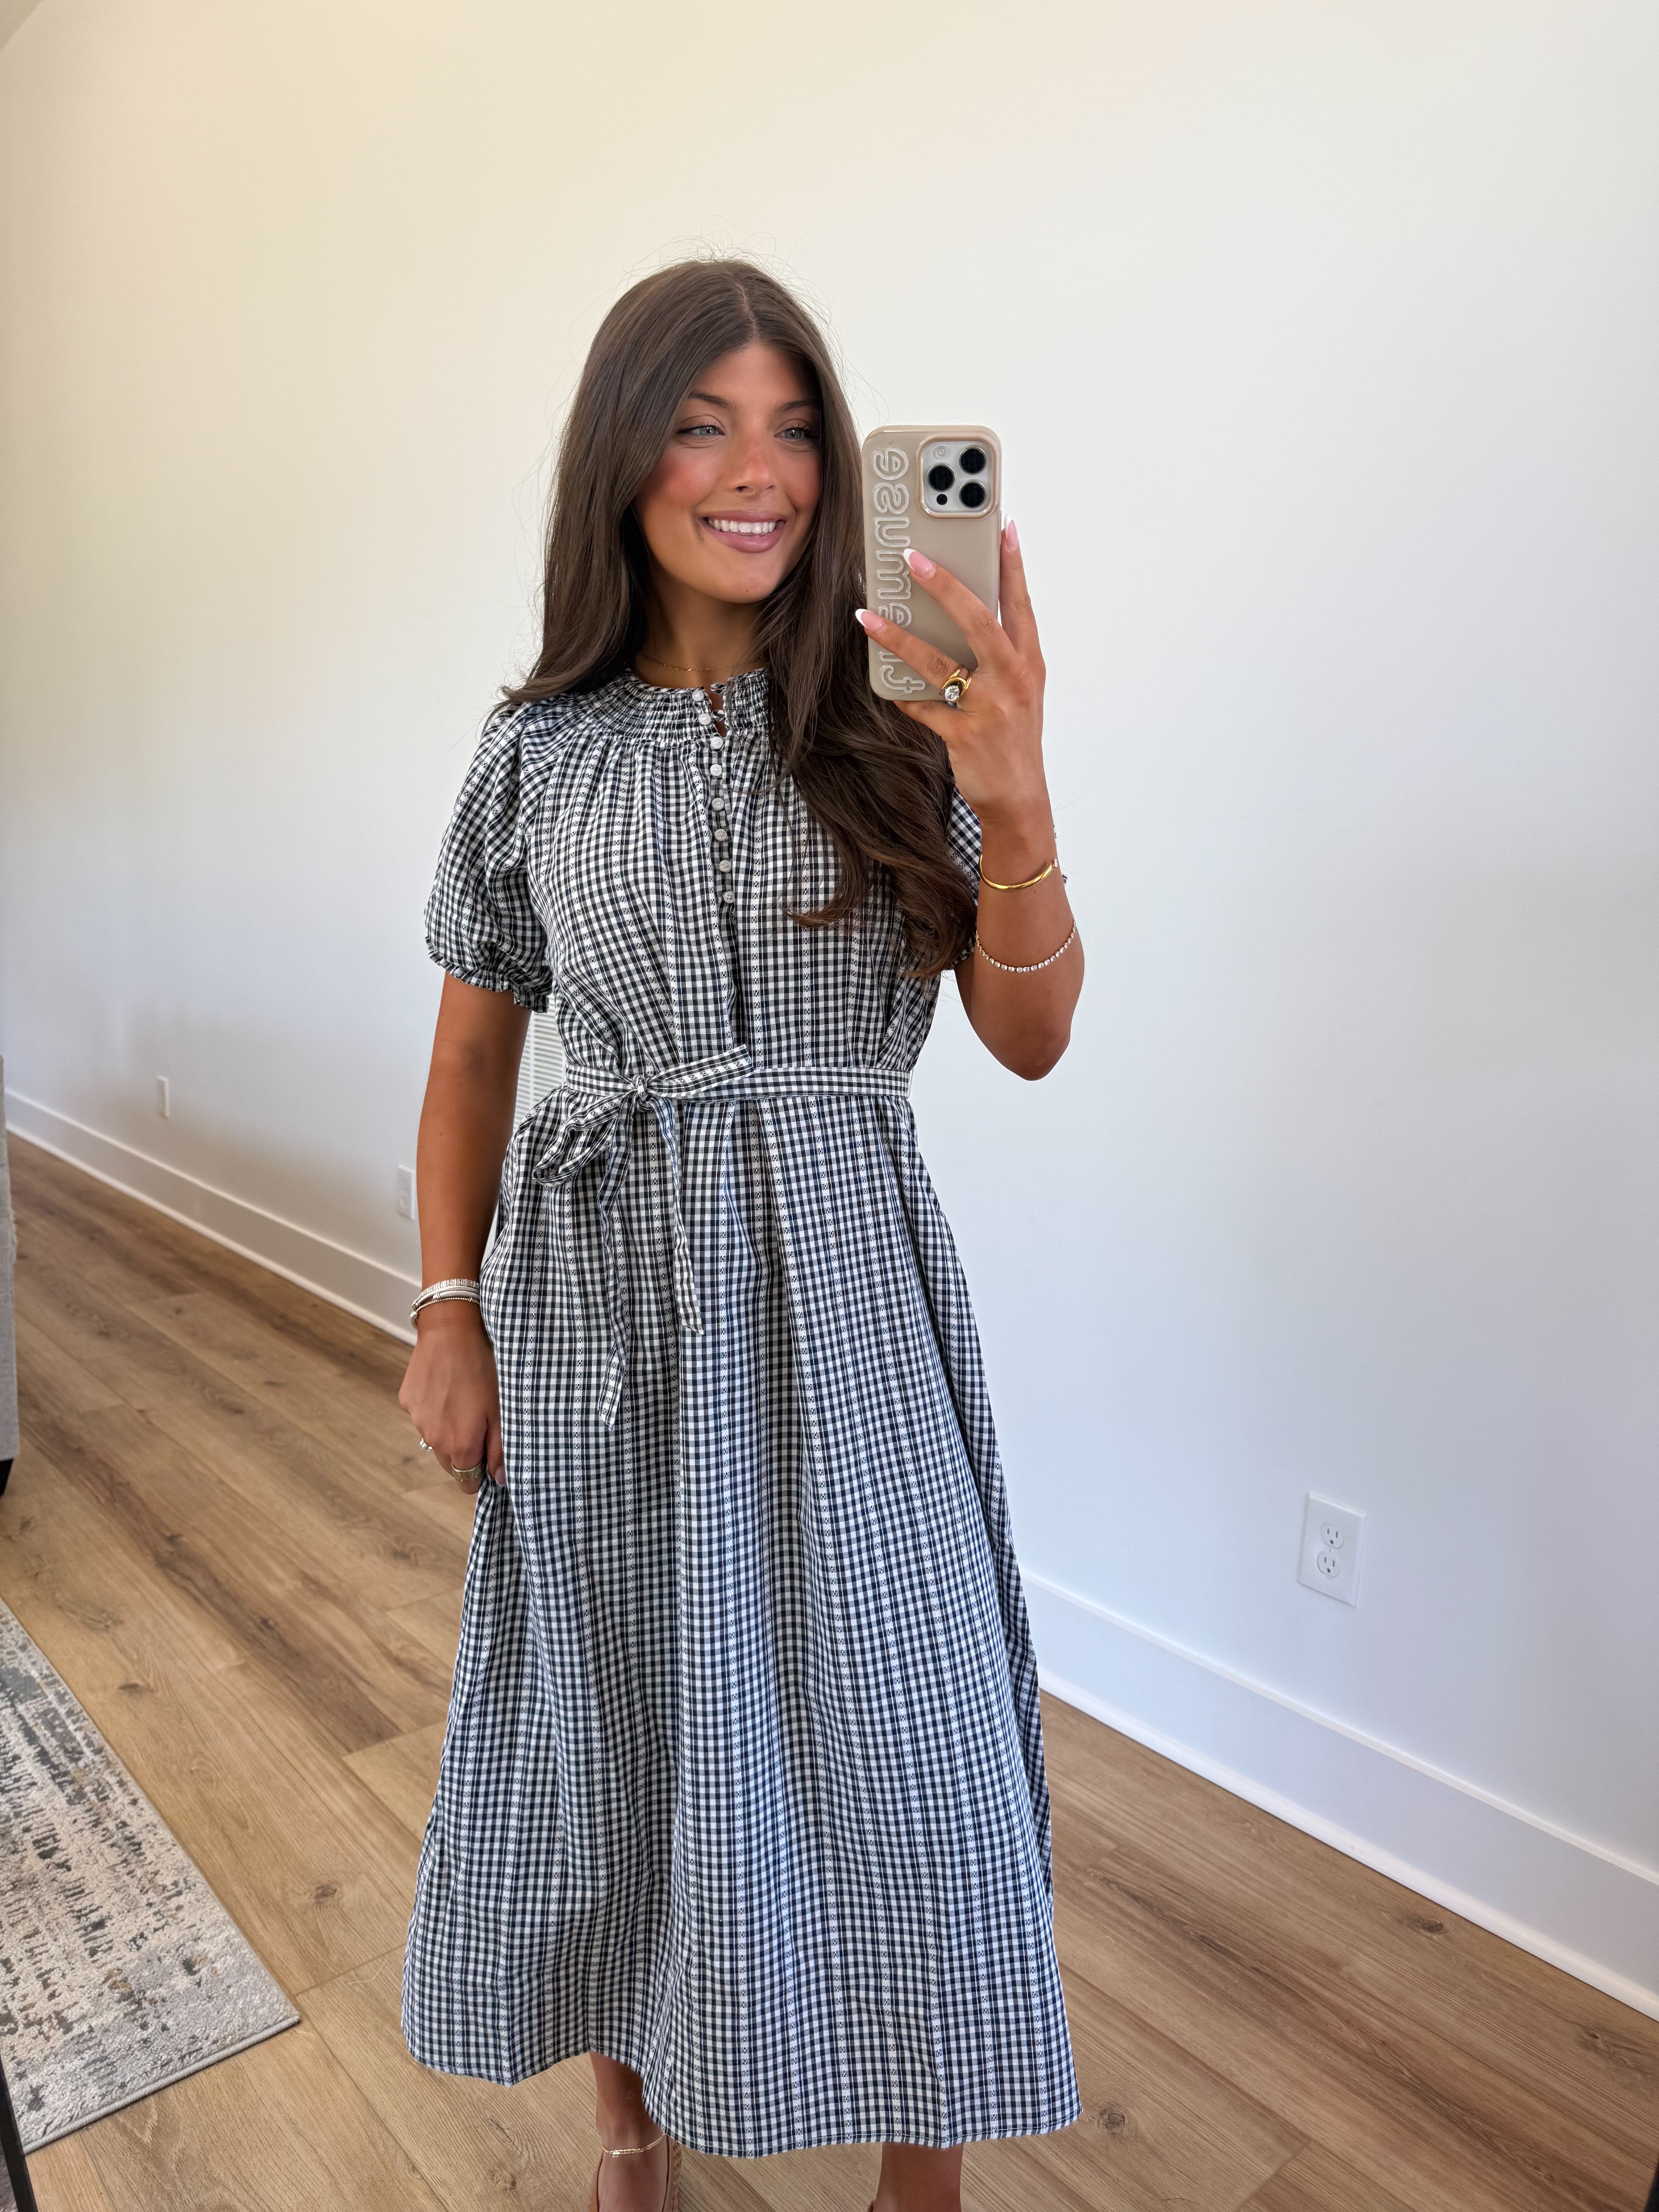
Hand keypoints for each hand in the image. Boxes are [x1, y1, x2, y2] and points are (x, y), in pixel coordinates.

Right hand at [398, 1303, 505, 1493]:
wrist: (451, 1332)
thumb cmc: (483, 1368)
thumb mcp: (501, 1408)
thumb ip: (500, 1448)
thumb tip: (499, 1479)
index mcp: (460, 1445)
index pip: (467, 1482)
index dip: (480, 1473)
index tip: (489, 1456)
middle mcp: (434, 1439)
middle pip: (450, 1464)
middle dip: (465, 1453)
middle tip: (481, 1424)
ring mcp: (417, 1421)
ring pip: (436, 1440)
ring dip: (449, 1431)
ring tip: (464, 1401)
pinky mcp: (407, 1402)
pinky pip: (423, 1417)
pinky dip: (435, 1411)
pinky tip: (447, 1388)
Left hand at [856, 520, 1049, 841]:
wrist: (1019, 797)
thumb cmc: (1014, 735)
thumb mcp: (1019, 688)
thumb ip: (997, 651)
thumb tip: (959, 610)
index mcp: (1028, 662)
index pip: (1020, 604)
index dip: (1012, 565)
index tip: (1001, 525)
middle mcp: (1013, 680)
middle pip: (978, 622)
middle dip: (946, 586)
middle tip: (914, 558)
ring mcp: (989, 708)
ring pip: (938, 662)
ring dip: (898, 637)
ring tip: (868, 616)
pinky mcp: (963, 735)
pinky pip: (922, 706)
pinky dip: (900, 693)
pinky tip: (880, 679)